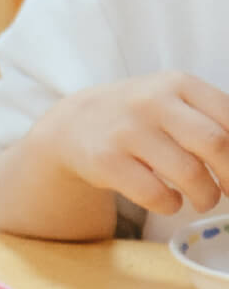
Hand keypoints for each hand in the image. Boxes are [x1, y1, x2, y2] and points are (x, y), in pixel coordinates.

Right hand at [31, 72, 228, 215]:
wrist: (74, 124)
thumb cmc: (139, 117)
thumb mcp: (173, 99)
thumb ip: (213, 118)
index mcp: (178, 83)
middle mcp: (151, 101)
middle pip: (216, 144)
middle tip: (228, 191)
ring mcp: (126, 130)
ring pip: (190, 174)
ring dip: (206, 196)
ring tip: (202, 200)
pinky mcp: (105, 160)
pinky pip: (155, 194)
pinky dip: (171, 205)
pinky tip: (169, 201)